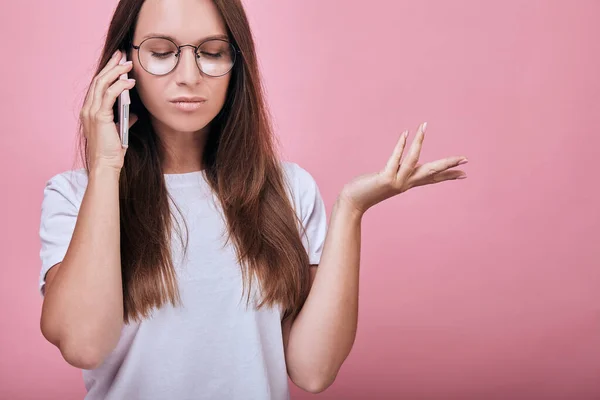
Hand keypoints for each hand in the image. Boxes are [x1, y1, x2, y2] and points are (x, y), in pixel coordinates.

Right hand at [80, 50, 138, 172]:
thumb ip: (124, 121)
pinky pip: (109, 95)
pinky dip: (120, 86)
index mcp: (90, 112)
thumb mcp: (119, 132)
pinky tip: (130, 81)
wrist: (106, 166)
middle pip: (98, 80)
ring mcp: (91, 112)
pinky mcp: (99, 117)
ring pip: (102, 84)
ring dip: (116, 72)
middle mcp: (87, 109)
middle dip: (111, 66)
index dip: (107, 72)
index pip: (98, 86)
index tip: (117, 62)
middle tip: (122, 54)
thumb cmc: (112, 152)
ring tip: (128, 63)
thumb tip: (134, 114)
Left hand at [339, 122, 467, 215]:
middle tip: (465, 159)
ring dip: (419, 142)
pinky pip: (395, 159)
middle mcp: (405, 183)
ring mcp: (396, 182)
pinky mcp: (384, 179)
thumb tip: (401, 164)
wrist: (352, 202)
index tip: (464, 174)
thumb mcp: (386, 180)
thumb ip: (395, 172)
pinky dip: (401, 146)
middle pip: (431, 172)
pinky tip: (406, 134)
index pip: (432, 178)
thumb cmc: (367, 190)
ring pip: (413, 161)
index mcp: (408, 183)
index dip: (448, 175)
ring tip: (424, 126)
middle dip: (448, 164)